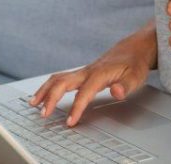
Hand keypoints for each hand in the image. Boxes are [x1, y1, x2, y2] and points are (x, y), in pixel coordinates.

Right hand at [29, 26, 154, 126]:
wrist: (133, 49)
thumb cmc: (134, 64)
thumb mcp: (136, 76)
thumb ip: (126, 86)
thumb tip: (116, 92)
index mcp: (99, 74)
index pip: (84, 93)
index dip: (76, 107)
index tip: (70, 121)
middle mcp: (87, 71)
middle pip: (63, 82)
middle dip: (50, 98)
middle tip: (43, 114)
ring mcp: (82, 71)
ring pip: (57, 79)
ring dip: (44, 90)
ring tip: (33, 104)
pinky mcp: (81, 73)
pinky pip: (60, 78)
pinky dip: (49, 87)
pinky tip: (43, 95)